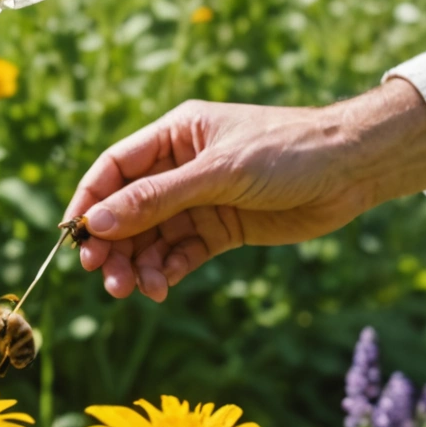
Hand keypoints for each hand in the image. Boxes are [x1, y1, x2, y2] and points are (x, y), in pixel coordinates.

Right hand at [62, 79, 425, 301]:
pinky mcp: (222, 228)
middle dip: (114, 244)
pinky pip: (182, 253)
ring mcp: (201, 200)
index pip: (115, 169)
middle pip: (129, 210)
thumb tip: (100, 222)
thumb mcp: (218, 173)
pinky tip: (162, 288)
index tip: (73, 237)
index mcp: (175, 135)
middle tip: (105, 278)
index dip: (90, 202)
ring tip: (135, 291)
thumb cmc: (287, 151)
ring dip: (139, 264)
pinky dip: (168, 271)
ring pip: (153, 237)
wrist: (352, 169)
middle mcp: (181, 167)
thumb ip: (158, 198)